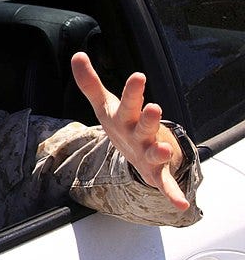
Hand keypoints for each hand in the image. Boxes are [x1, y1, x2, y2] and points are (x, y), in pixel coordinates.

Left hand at [71, 52, 189, 210]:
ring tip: (162, 149)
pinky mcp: (155, 172)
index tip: (138, 76)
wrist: (144, 148)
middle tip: (154, 107)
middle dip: (149, 117)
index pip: (129, 101)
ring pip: (155, 151)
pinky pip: (164, 183)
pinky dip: (172, 193)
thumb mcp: (103, 104)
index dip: (132, 90)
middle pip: (145, 124)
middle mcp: (142, 132)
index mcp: (128, 115)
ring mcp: (150, 152)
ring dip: (160, 151)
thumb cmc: (122, 122)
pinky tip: (181, 204)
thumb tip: (77, 55)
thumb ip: (89, 82)